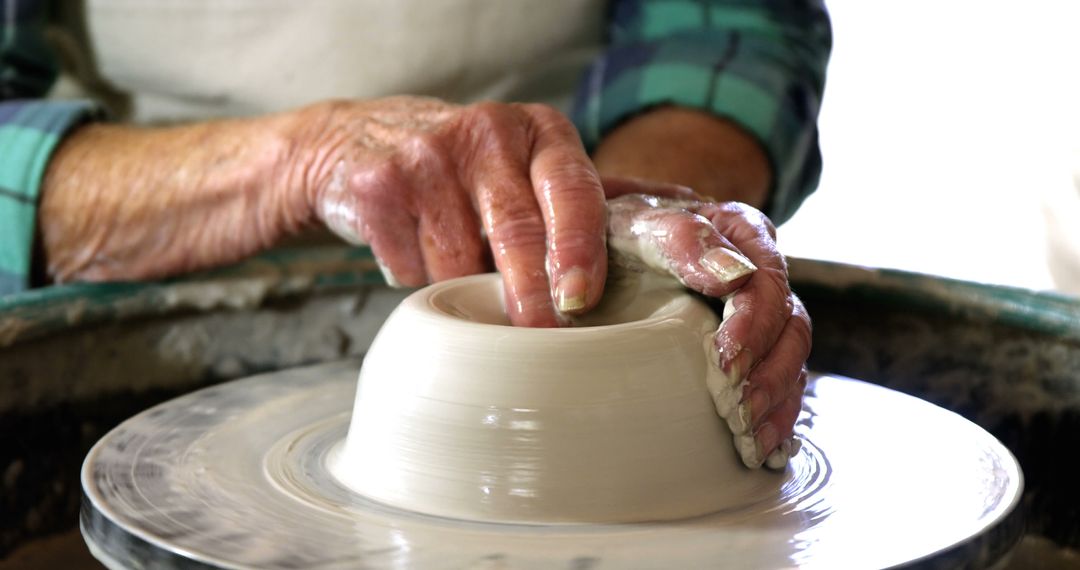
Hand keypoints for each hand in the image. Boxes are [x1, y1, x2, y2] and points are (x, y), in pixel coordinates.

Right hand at [293, 97, 609, 326]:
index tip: (580, 299)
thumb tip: (691, 211)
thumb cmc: (472, 166)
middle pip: (517, 231)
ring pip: (458, 262)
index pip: (573, 190)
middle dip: (531, 296)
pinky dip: (416, 278)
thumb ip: (603, 194)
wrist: (360, 139)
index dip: (579, 249)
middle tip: (541, 340)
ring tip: (459, 269)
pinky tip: (414, 251)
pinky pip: (410, 267)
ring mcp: (428, 155)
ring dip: (463, 289)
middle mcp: (488, 131)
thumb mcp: (538, 165)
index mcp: (542, 131)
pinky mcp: (379, 185)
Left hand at [604, 187, 809, 466]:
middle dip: (768, 370)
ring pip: (791, 352)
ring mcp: (757, 307)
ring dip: (777, 398)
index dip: (752, 322)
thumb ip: (678, 238)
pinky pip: (782, 378)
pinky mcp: (751, 344)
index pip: (762, 275)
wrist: (592, 249)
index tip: (725, 361)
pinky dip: (777, 413)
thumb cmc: (610, 233)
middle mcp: (756, 266)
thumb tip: (730, 275)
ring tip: (753, 437)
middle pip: (787, 319)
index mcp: (734, 229)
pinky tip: (763, 447)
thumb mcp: (633, 225)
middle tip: (739, 409)